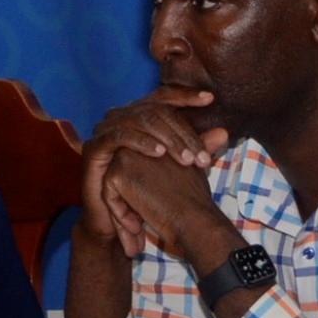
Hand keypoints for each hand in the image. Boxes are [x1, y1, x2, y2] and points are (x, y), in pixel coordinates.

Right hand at [79, 87, 229, 256]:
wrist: (116, 221)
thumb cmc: (146, 192)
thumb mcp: (176, 168)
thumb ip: (196, 148)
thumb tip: (224, 132)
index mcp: (138, 117)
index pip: (163, 98)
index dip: (185, 95)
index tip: (210, 98)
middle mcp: (120, 117)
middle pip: (155, 110)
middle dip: (183, 132)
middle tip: (202, 156)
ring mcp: (104, 130)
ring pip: (139, 120)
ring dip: (167, 139)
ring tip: (187, 160)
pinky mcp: (93, 148)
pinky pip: (119, 136)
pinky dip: (141, 142)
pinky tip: (159, 153)